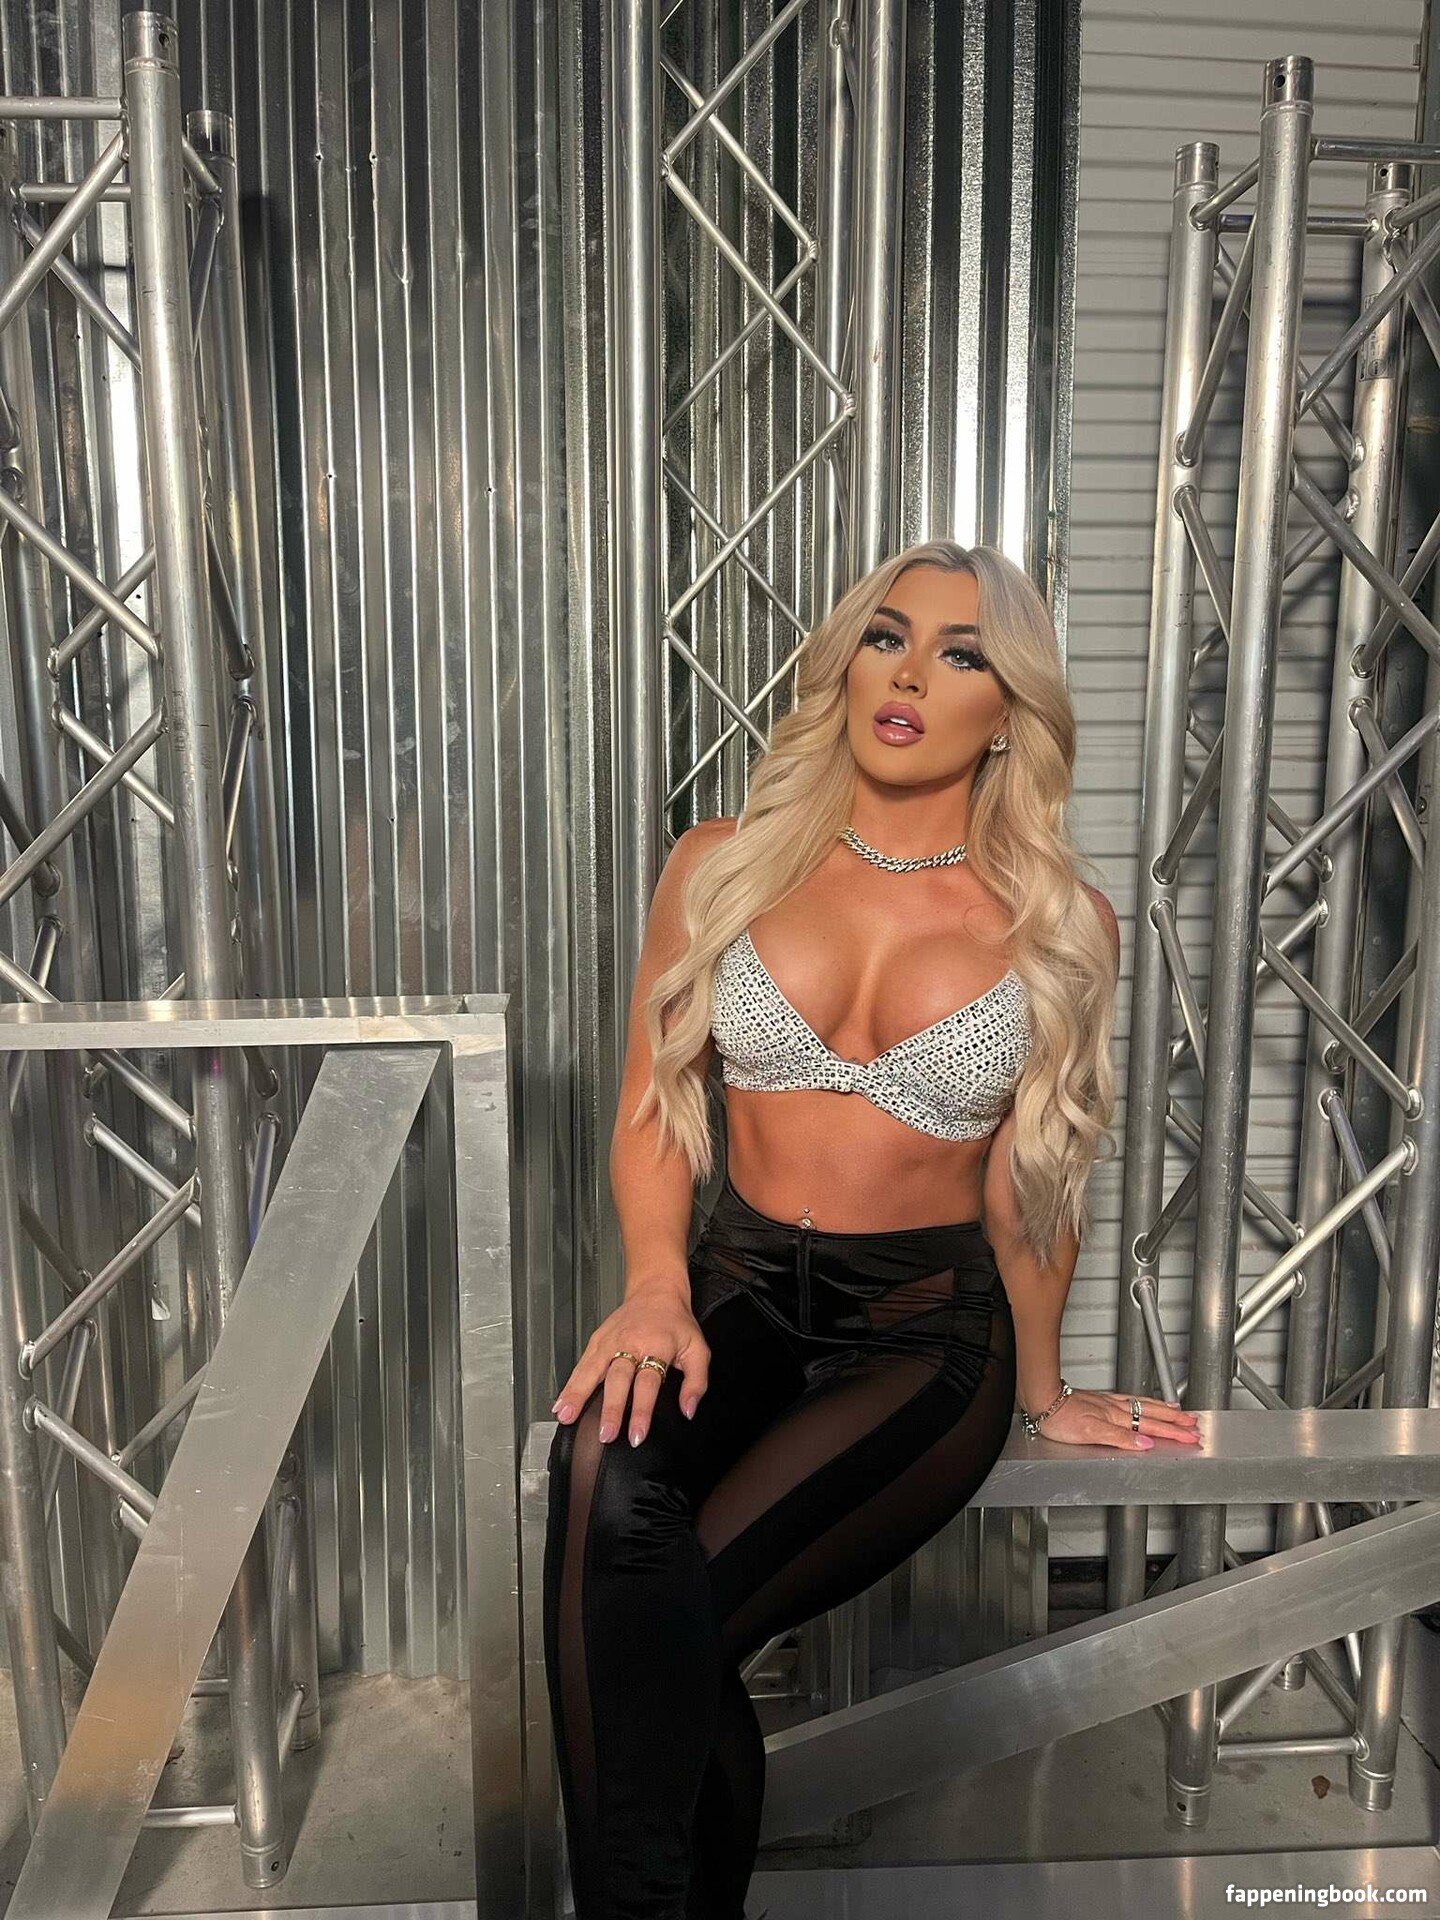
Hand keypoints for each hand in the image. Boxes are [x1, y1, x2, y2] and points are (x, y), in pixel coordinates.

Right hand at [551, 1278, 709, 1446]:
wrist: (656, 1292)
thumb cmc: (676, 1323)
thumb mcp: (698, 1350)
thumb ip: (696, 1383)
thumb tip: (688, 1410)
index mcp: (656, 1347)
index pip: (647, 1384)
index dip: (642, 1411)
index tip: (637, 1434)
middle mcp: (630, 1344)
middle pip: (618, 1380)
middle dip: (611, 1409)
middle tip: (606, 1434)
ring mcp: (610, 1342)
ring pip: (592, 1370)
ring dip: (579, 1395)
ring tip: (567, 1417)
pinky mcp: (597, 1341)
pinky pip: (581, 1365)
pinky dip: (570, 1385)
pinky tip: (561, 1403)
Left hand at [1030, 1388, 1201, 1450]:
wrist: (1041, 1399)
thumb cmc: (1059, 1417)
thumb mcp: (1091, 1433)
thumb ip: (1120, 1439)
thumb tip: (1146, 1445)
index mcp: (1116, 1418)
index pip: (1151, 1428)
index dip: (1172, 1434)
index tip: (1191, 1438)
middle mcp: (1114, 1409)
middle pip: (1152, 1415)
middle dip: (1175, 1421)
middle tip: (1195, 1425)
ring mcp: (1108, 1403)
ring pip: (1143, 1406)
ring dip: (1164, 1410)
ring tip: (1180, 1412)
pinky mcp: (1099, 1400)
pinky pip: (1130, 1401)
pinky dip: (1144, 1403)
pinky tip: (1145, 1404)